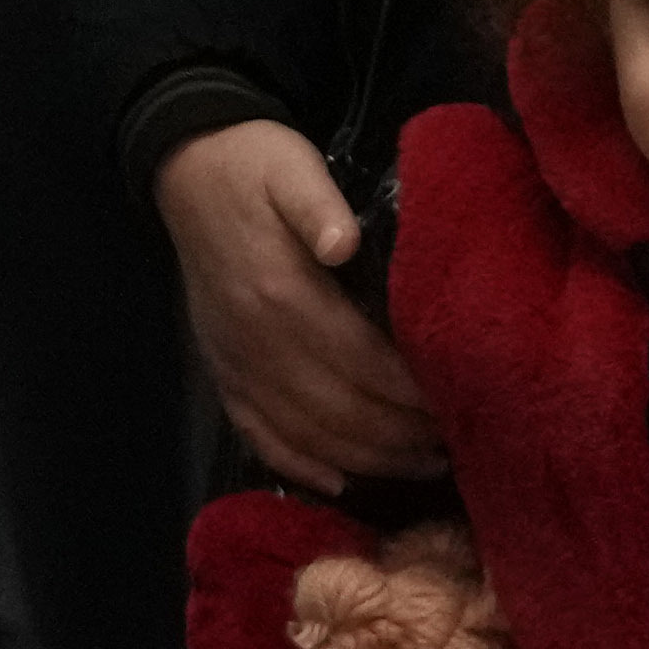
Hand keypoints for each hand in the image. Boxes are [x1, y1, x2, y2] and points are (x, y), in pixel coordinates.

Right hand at [159, 115, 439, 484]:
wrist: (187, 170)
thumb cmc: (256, 167)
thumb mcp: (292, 167)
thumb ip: (319, 205)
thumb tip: (343, 242)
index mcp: (283, 295)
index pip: (361, 363)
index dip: (412, 394)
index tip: (461, 404)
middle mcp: (257, 342)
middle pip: (341, 412)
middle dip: (402, 437)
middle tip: (458, 444)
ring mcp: (236, 364)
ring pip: (307, 435)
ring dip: (367, 460)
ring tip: (422, 465)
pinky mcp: (223, 373)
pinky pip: (260, 436)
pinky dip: (301, 466)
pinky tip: (339, 482)